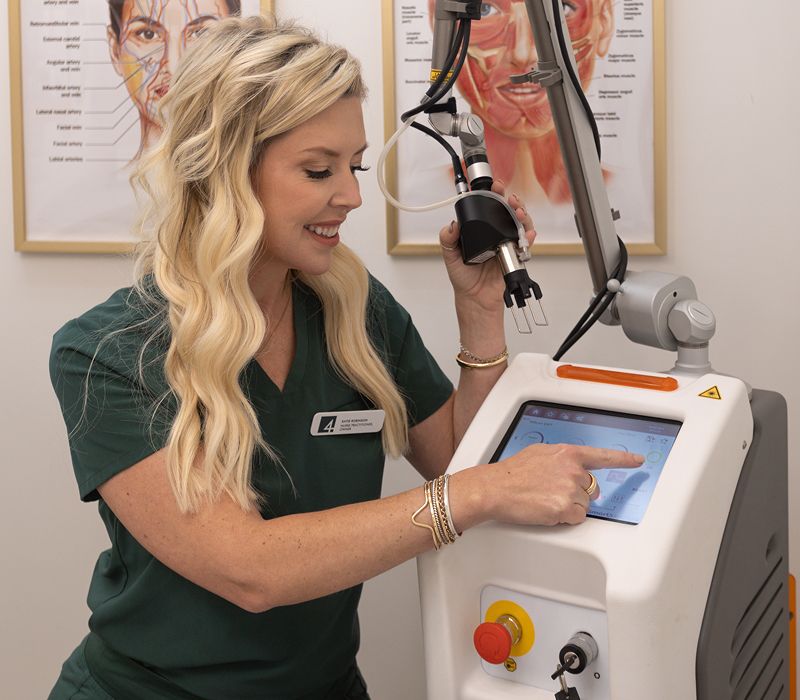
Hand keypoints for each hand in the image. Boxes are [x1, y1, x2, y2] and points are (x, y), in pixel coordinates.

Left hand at [438, 179, 535, 312]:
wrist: (475, 297)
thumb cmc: (463, 277)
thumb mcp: (450, 255)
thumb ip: (448, 239)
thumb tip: (453, 224)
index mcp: (480, 228)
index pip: (488, 205)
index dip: (492, 193)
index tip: (494, 186)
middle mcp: (495, 232)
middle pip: (507, 209)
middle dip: (511, 199)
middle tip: (508, 197)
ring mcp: (508, 241)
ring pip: (520, 222)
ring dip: (522, 214)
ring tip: (518, 212)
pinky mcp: (516, 254)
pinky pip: (527, 242)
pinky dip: (530, 236)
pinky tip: (528, 233)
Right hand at [474, 444, 643, 526]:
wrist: (495, 488)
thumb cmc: (511, 472)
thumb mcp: (539, 453)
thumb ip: (561, 458)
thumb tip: (570, 464)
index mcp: (568, 453)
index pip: (603, 456)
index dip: (623, 459)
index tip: (638, 460)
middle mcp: (573, 469)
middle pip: (592, 488)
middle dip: (578, 493)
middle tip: (554, 492)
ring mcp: (570, 489)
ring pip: (584, 505)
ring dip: (569, 506)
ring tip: (545, 500)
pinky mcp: (565, 508)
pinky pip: (577, 518)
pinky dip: (565, 518)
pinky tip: (547, 510)